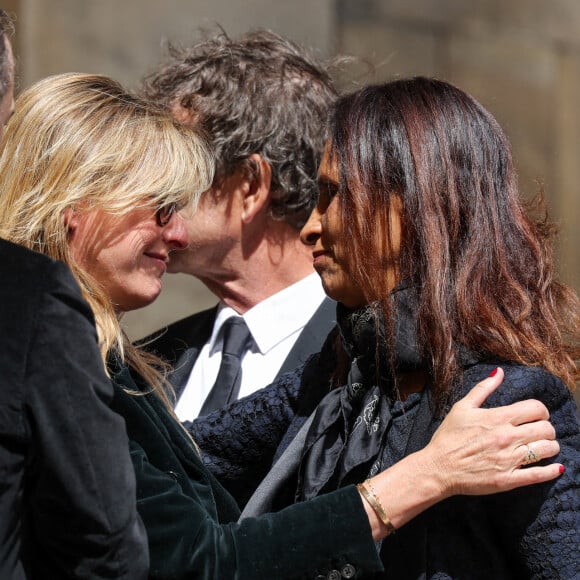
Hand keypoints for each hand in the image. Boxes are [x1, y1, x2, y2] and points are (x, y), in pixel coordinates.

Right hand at [423, 367, 560, 497]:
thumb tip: (499, 372)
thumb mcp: (462, 407)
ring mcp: (509, 459)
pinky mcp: (509, 479)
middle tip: (538, 432)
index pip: (536, 408)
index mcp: (497, 418)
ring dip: (550, 447)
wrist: (438, 468)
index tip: (536, 416)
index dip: (541, 411)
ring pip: (547, 450)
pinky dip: (552, 471)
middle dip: (547, 429)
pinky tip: (555, 468)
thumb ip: (483, 389)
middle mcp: (507, 437)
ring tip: (543, 447)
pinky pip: (539, 475)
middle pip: (546, 429)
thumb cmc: (448, 437)